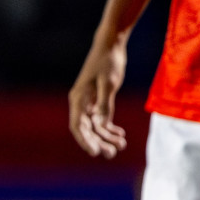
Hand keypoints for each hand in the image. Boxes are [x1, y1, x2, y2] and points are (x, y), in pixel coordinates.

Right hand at [68, 41, 129, 157]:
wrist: (111, 46)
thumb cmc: (108, 62)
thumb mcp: (109, 84)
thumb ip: (105, 105)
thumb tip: (100, 125)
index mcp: (78, 98)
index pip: (78, 126)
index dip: (85, 141)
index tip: (95, 152)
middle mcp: (81, 103)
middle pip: (87, 130)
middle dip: (99, 142)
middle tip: (113, 153)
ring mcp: (89, 103)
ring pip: (95, 127)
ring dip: (107, 137)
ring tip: (122, 144)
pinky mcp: (98, 100)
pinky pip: (102, 120)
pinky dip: (110, 129)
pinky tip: (121, 134)